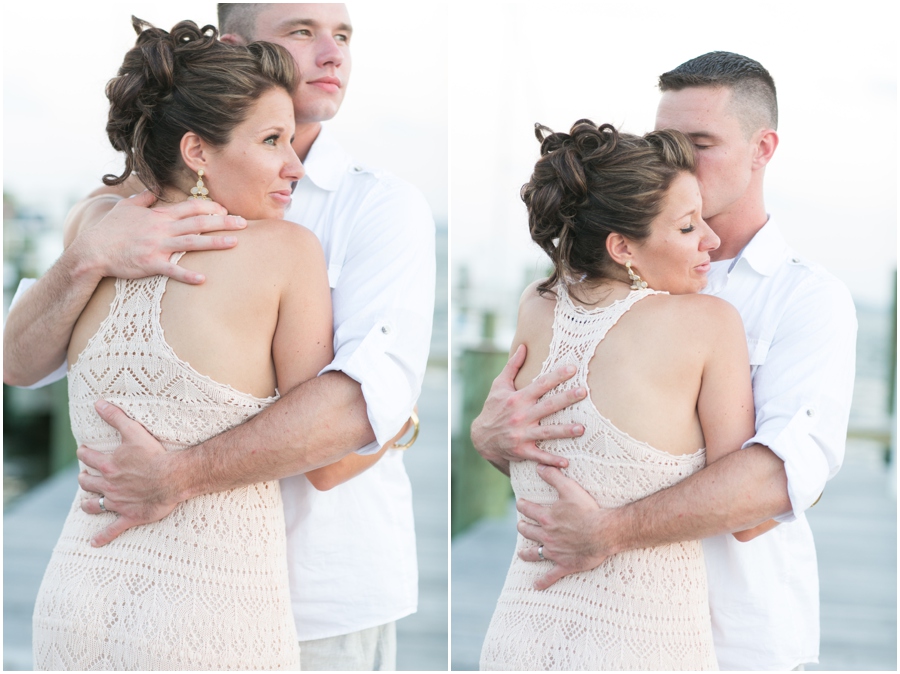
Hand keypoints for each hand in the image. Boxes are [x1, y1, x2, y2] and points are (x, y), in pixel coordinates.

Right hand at [73, 190, 246, 283]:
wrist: (92, 250)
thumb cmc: (109, 230)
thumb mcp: (126, 207)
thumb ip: (144, 198)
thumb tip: (155, 189)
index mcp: (158, 215)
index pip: (190, 207)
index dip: (210, 207)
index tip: (225, 210)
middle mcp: (161, 228)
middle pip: (198, 222)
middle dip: (223, 222)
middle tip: (244, 223)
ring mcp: (157, 246)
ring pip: (191, 242)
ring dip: (214, 243)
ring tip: (235, 243)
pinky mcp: (150, 264)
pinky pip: (172, 270)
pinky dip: (188, 275)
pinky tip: (203, 279)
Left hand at [77, 400, 180, 546]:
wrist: (173, 477)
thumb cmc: (155, 454)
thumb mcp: (134, 431)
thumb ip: (115, 417)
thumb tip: (98, 403)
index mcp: (108, 465)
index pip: (88, 457)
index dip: (84, 452)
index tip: (84, 450)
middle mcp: (108, 484)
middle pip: (87, 481)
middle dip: (84, 477)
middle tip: (86, 474)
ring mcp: (117, 502)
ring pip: (94, 504)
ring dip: (88, 502)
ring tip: (86, 501)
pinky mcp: (129, 516)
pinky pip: (112, 529)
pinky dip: (102, 536)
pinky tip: (94, 542)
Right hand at [470, 344, 585, 468]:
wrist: (481, 437)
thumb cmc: (493, 408)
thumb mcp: (499, 385)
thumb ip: (512, 366)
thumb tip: (523, 346)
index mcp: (518, 398)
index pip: (540, 384)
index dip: (557, 375)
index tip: (573, 368)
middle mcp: (521, 415)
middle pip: (548, 406)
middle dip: (566, 399)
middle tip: (584, 392)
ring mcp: (522, 434)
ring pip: (546, 432)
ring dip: (564, 431)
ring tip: (581, 428)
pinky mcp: (522, 450)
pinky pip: (539, 456)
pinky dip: (552, 460)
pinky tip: (567, 462)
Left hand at [516, 465, 615, 589]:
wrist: (604, 532)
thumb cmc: (588, 509)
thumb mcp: (570, 488)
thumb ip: (553, 476)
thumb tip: (539, 467)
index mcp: (546, 517)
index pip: (526, 509)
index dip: (522, 505)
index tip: (521, 504)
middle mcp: (546, 535)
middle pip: (526, 530)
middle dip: (523, 527)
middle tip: (522, 525)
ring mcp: (554, 551)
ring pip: (534, 553)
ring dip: (526, 552)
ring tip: (522, 553)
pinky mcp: (564, 564)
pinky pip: (550, 576)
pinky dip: (542, 581)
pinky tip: (536, 585)